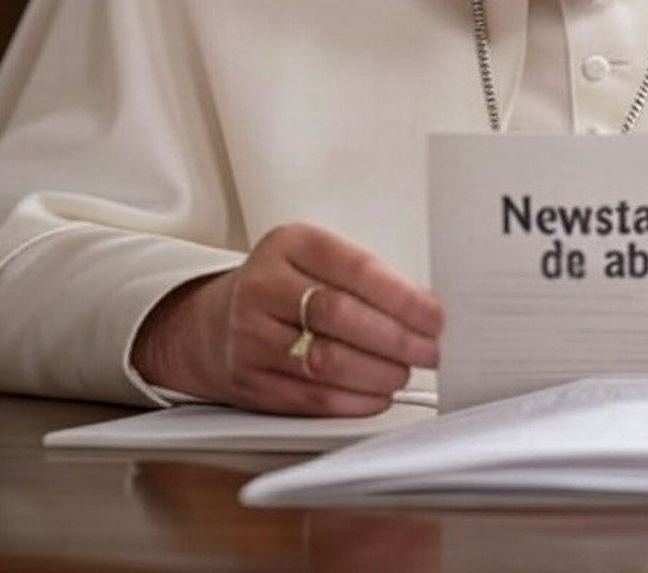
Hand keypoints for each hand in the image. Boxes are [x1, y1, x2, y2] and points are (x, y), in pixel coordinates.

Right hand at [132, 222, 442, 415]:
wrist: (213, 324)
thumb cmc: (286, 290)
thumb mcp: (318, 262)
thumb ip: (366, 280)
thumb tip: (426, 311)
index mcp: (289, 245)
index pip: (355, 269)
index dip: (402, 297)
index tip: (434, 316)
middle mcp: (263, 287)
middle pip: (340, 315)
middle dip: (396, 338)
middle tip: (429, 350)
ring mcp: (249, 336)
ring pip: (325, 360)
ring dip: (378, 372)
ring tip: (405, 373)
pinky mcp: (249, 381)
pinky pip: (310, 397)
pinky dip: (353, 400)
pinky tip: (377, 395)